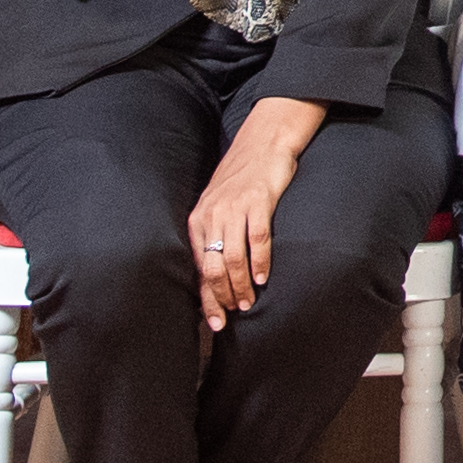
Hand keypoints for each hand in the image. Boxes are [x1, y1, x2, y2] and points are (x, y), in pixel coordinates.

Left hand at [187, 99, 323, 335]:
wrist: (264, 141)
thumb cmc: (243, 177)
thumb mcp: (219, 205)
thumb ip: (215, 234)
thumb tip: (216, 273)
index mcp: (199, 219)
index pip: (198, 267)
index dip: (206, 297)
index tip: (215, 321)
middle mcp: (212, 214)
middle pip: (212, 266)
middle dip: (222, 295)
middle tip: (233, 313)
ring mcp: (234, 207)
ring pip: (233, 257)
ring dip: (241, 284)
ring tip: (248, 301)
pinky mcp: (258, 200)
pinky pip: (257, 238)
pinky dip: (260, 261)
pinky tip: (263, 277)